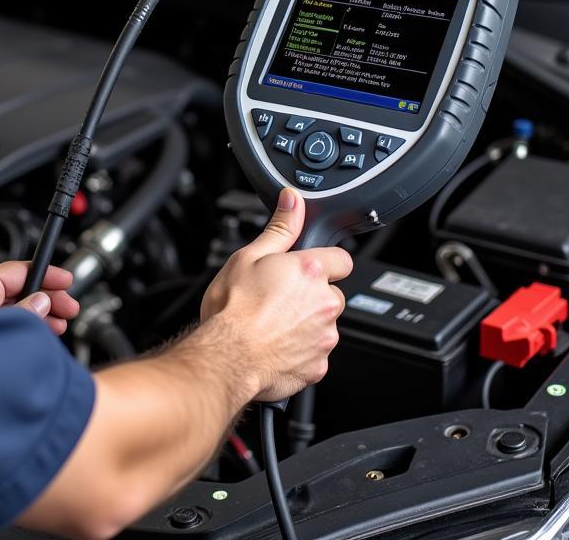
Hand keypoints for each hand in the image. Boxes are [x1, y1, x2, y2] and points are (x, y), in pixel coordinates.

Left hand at [0, 261, 79, 335]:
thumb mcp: (5, 326)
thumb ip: (26, 312)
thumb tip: (41, 302)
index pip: (17, 271)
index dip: (45, 274)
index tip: (65, 280)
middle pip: (17, 291)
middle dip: (47, 299)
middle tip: (69, 308)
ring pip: (12, 311)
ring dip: (39, 317)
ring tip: (58, 327)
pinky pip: (4, 328)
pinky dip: (24, 331)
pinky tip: (39, 339)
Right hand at [200, 188, 352, 402]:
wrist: (226, 357)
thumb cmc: (233, 308)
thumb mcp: (248, 256)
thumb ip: (280, 228)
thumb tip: (292, 201)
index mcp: (310, 271)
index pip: (341, 259)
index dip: (323, 262)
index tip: (305, 269)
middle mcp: (325, 303)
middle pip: (330, 293)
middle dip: (311, 294)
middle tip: (279, 297)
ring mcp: (325, 337)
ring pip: (323, 324)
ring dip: (306, 322)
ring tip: (272, 322)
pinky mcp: (318, 366)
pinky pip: (315, 353)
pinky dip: (300, 350)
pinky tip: (275, 344)